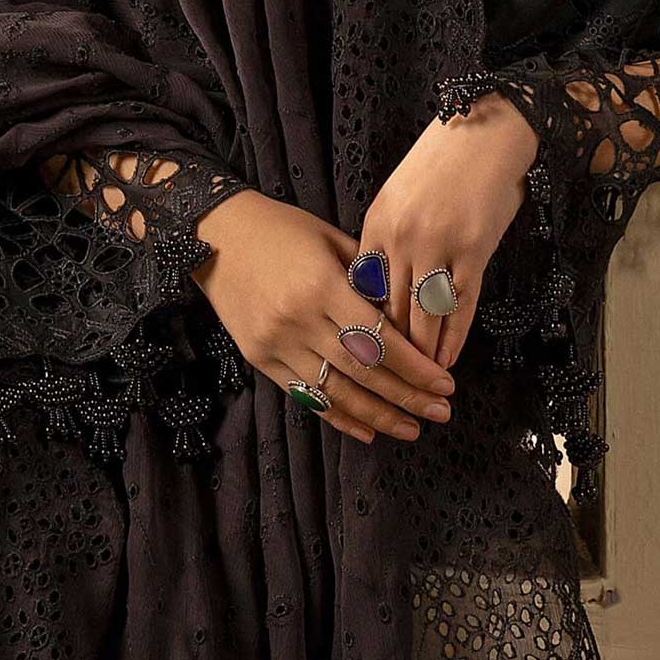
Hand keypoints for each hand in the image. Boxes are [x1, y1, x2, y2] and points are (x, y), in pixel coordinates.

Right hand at [188, 190, 458, 446]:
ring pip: (336, 392)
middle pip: (364, 370)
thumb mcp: (330, 238)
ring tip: (412, 428)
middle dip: (407, 396)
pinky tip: (367, 431)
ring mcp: (276, 343)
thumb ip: (368, 276)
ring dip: (378, 416)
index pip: (380, 337)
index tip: (444, 383)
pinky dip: (338, 417)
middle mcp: (299, 320)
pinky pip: (305, 396)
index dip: (415, 366)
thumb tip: (407, 315)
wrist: (215, 234)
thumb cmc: (281, 228)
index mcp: (322, 286)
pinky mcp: (259, 359)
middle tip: (441, 412)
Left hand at [356, 91, 539, 374]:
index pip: (362, 290)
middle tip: (389, 383)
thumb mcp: (397, 195)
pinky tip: (449, 358)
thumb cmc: (440, 163)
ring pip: (423, 315)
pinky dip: (453, 337)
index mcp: (376, 223)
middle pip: (388, 309)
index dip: (362, 327)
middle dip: (388, 352)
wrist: (486, 132)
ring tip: (421, 384)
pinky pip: (459, 306)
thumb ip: (385, 238)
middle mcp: (401, 238)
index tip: (361, 354)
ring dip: (422, 355)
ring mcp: (438, 246)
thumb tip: (377, 286)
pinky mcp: (473, 251)